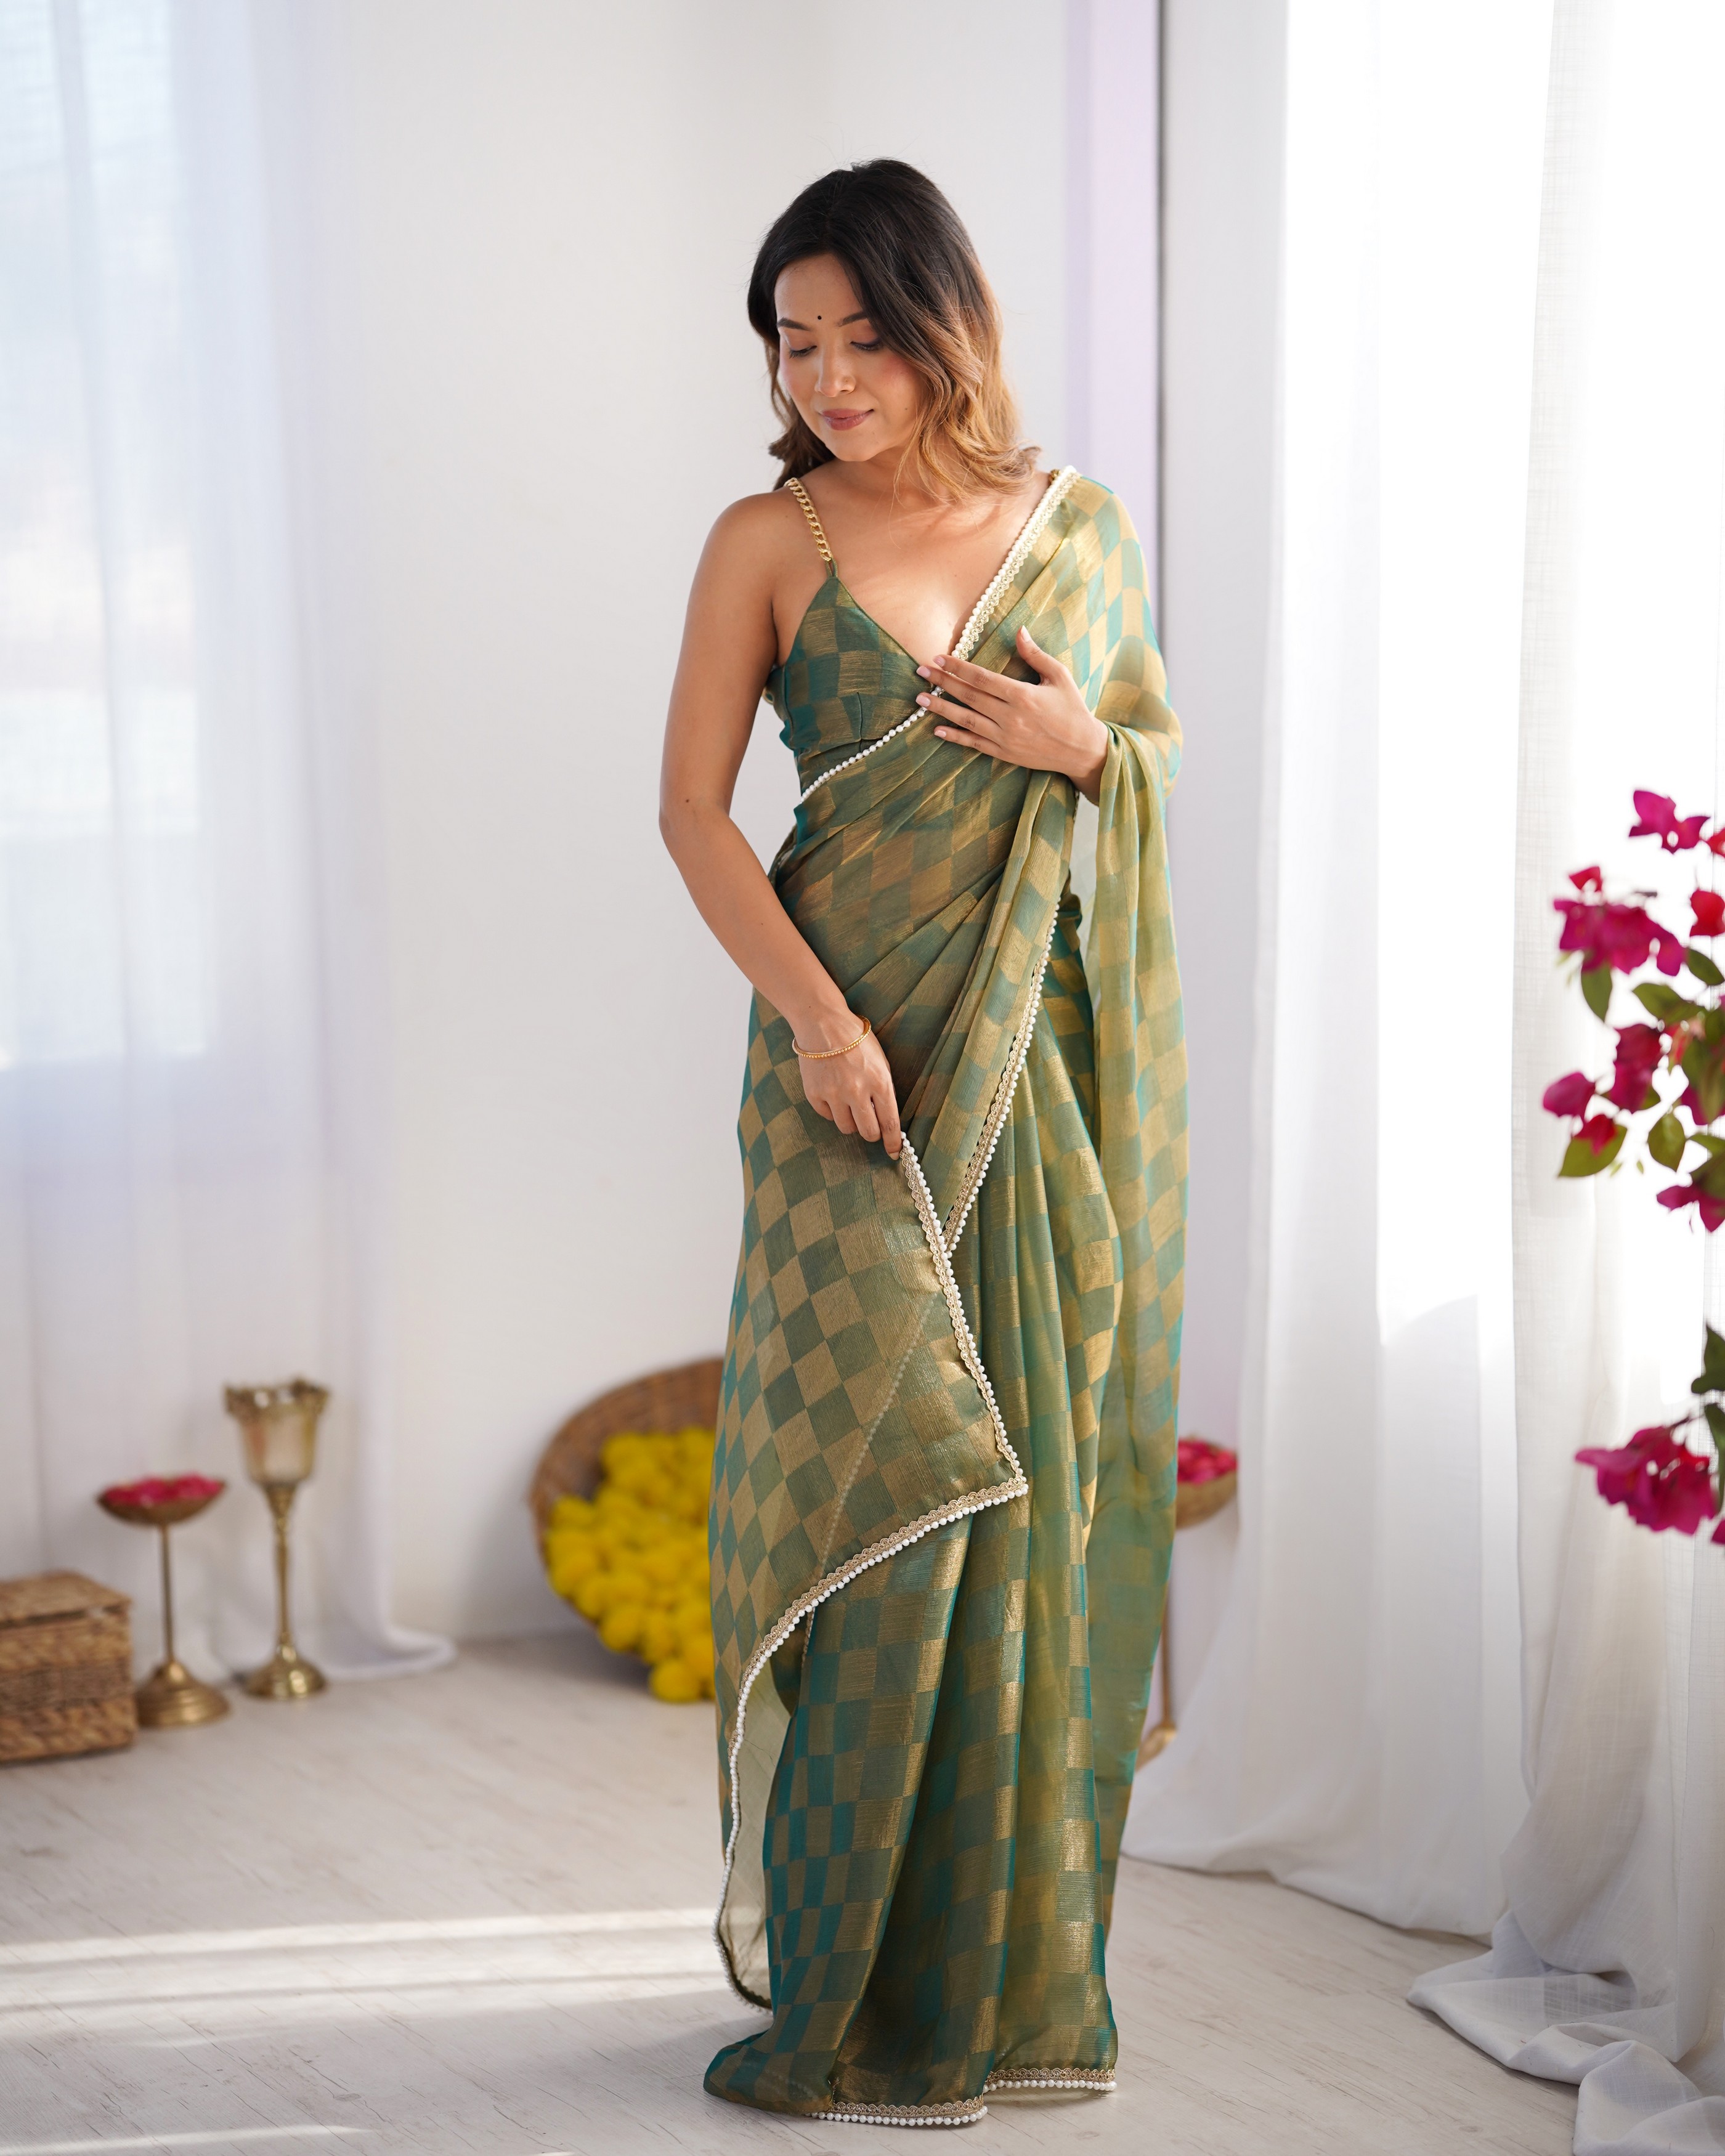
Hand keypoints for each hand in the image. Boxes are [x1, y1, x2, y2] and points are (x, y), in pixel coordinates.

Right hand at [793, 1013, 902, 1158]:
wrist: (823, 1023)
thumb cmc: (856, 1041)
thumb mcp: (880, 1062)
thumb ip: (883, 1090)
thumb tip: (886, 1120)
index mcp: (879, 1082)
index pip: (889, 1123)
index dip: (892, 1142)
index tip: (893, 1152)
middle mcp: (857, 1091)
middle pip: (868, 1132)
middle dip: (872, 1133)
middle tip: (870, 1125)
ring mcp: (834, 1094)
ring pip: (847, 1127)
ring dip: (851, 1121)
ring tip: (850, 1103)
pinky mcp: (815, 1094)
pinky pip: (827, 1116)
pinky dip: (833, 1110)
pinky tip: (833, 1093)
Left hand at [916, 626, 1108, 801]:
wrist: (1082, 750)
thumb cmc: (1073, 709)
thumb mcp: (1059, 676)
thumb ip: (1036, 655)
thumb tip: (1019, 630)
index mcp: (1022, 695)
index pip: (981, 678)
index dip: (958, 667)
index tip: (938, 658)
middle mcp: (1010, 716)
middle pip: (968, 696)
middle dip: (943, 682)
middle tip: (921, 671)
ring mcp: (1005, 737)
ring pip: (966, 720)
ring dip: (941, 708)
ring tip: (920, 699)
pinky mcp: (1004, 753)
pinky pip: (974, 743)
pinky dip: (954, 736)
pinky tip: (937, 729)